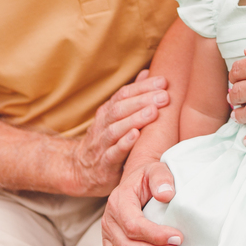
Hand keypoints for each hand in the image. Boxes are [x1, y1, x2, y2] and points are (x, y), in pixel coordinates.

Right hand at [70, 70, 169, 196]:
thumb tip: (148, 73)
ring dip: (135, 119)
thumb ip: (132, 97)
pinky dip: (123, 144)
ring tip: (153, 112)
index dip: (143, 87)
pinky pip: (112, 153)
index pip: (124, 94)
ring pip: (115, 129)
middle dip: (143, 100)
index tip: (163, 81)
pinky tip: (136, 136)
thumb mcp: (116, 118)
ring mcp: (101, 145)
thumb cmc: (106, 141)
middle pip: (120, 109)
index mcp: (107, 112)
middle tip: (164, 96)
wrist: (81, 172)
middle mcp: (103, 125)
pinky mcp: (103, 165)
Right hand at [93, 161, 183, 245]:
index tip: (179, 239)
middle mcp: (109, 220)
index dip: (156, 235)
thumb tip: (167, 194)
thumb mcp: (156, 169)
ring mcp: (106, 236)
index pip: (134, 224)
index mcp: (119, 201)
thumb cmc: (148, 178)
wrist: (136, 182)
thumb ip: (161, 178)